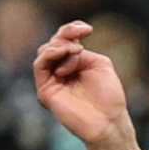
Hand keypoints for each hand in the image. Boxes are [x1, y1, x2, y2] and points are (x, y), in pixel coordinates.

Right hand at [34, 21, 128, 145]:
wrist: (109, 121)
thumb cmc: (109, 96)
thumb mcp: (100, 64)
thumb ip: (82, 53)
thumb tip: (67, 48)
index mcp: (75, 64)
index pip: (65, 41)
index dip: (72, 29)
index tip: (88, 29)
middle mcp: (61, 71)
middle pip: (53, 43)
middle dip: (66, 33)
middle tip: (80, 33)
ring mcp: (52, 81)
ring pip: (43, 52)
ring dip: (59, 44)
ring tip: (76, 48)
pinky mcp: (45, 91)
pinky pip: (39, 66)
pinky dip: (51, 54)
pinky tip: (66, 52)